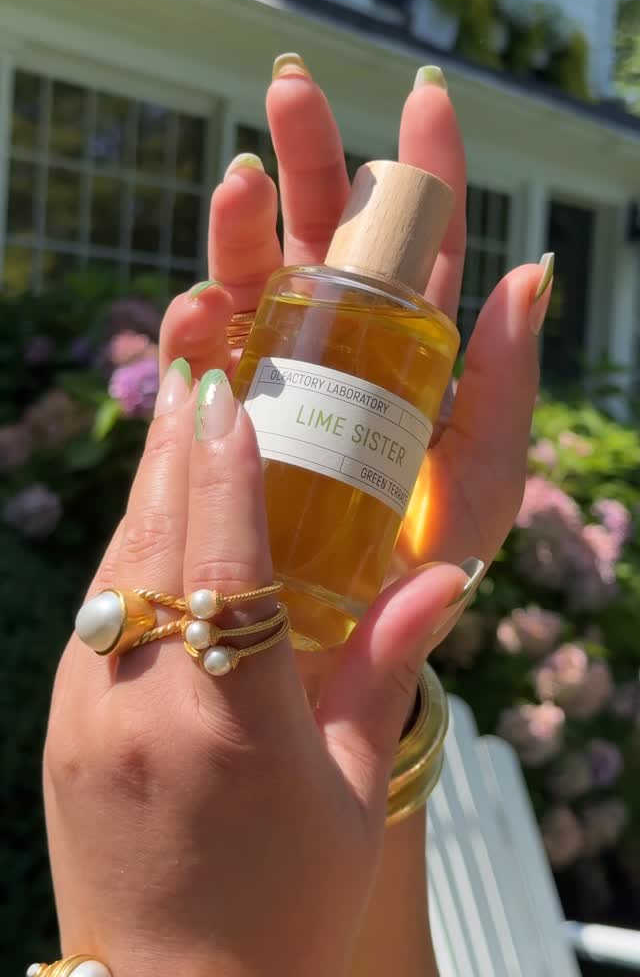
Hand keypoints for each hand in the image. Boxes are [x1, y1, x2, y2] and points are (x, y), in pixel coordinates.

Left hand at [44, 367, 470, 976]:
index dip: (227, 469)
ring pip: (117, 567)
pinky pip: (95, 611)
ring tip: (181, 420)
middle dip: (180, 448)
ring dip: (151, 489)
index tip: (229, 395)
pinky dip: (128, 550)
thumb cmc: (281, 904)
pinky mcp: (58, 724)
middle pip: (158, 543)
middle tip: (203, 372)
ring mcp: (85, 714)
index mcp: (234, 726)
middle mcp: (145, 707)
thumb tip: (439, 581)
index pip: (226, 564)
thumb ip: (384, 673)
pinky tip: (156, 518)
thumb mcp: (349, 794)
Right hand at [158, 58, 551, 601]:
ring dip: (244, 223)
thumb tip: (534, 270)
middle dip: (311, 157)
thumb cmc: (430, 557)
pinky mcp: (226, 409)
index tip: (425, 97)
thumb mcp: (486, 475)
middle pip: (326, 232)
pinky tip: (202, 300)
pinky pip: (206, 352)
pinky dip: (198, 320)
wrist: (355, 634)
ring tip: (242, 181)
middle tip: (293, 89)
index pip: (421, 244)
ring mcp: (279, 369)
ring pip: (257, 274)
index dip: (426, 168)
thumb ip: (509, 381)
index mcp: (416, 348)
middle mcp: (343, 342)